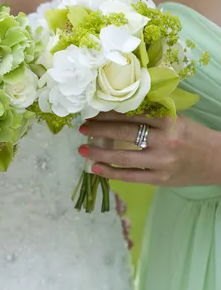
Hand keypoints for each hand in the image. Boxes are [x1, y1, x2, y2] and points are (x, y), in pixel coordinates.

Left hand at [77, 111, 219, 185]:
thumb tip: (116, 110)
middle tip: (82, 127)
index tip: (93, 111)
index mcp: (168, 121)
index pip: (132, 114)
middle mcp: (164, 140)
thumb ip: (151, 115)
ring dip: (99, 152)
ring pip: (124, 157)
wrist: (218, 161)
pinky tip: (95, 167)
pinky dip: (110, 172)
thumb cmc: (192, 136)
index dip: (109, 112)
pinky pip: (130, 176)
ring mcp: (161, 162)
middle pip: (125, 132)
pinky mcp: (160, 179)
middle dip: (99, 129)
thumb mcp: (176, 119)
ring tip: (82, 148)